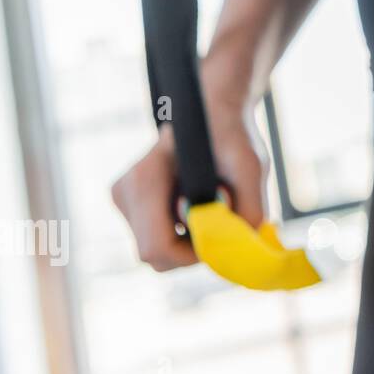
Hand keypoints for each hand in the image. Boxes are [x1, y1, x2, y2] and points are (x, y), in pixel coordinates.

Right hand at [111, 91, 268, 271]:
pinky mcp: (129, 208)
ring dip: (188, 243)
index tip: (221, 230)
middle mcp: (125, 192)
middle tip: (221, 219)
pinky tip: (196, 207)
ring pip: (155, 253)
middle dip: (192, 251)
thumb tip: (241, 244)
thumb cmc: (231, 136)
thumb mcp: (251, 165)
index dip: (193, 253)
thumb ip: (251, 207)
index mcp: (146, 178)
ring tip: (209, 206)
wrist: (211, 116)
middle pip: (154, 257)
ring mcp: (123, 201)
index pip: (157, 247)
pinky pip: (156, 242)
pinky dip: (181, 237)